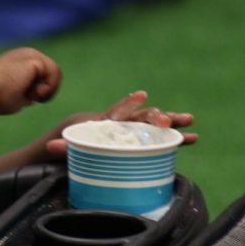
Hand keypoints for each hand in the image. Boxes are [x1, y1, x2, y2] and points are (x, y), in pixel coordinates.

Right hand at [0, 48, 61, 114]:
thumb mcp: (14, 95)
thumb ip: (25, 93)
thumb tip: (33, 98)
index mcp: (20, 59)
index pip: (43, 74)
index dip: (41, 91)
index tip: (28, 100)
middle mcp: (26, 53)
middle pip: (52, 71)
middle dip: (47, 90)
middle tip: (33, 99)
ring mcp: (30, 54)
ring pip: (56, 72)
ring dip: (48, 90)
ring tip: (32, 97)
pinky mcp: (33, 60)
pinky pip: (54, 74)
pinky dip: (47, 89)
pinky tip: (31, 93)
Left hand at [44, 90, 197, 154]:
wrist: (62, 149)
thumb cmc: (61, 147)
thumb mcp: (61, 147)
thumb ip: (62, 146)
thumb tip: (53, 145)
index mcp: (100, 120)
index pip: (116, 112)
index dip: (128, 104)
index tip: (142, 96)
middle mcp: (117, 123)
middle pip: (140, 117)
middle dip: (156, 116)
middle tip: (171, 120)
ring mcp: (128, 132)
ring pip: (152, 126)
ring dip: (171, 124)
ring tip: (190, 122)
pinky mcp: (135, 143)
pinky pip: (157, 140)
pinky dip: (173, 139)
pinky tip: (190, 139)